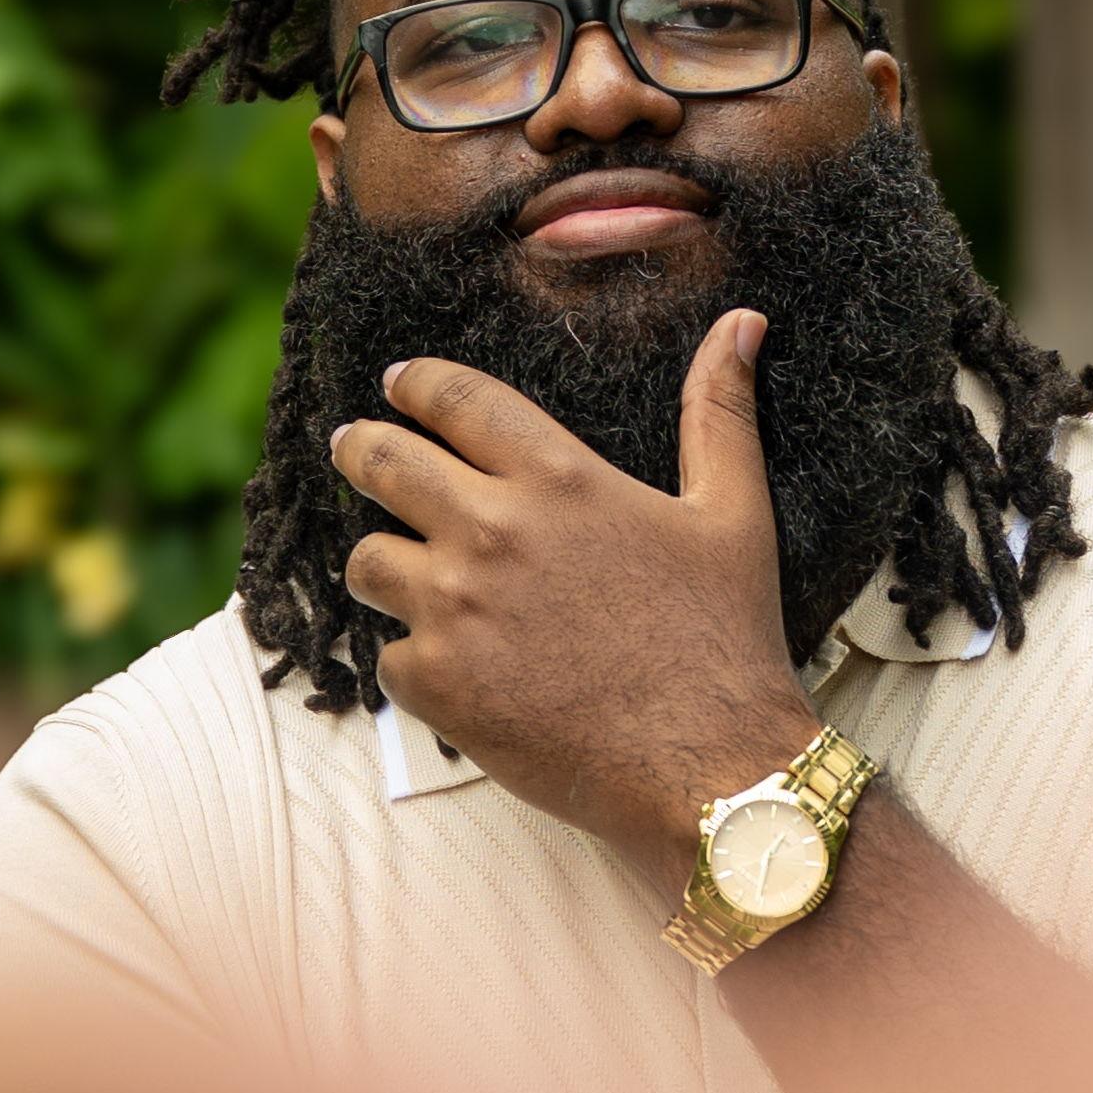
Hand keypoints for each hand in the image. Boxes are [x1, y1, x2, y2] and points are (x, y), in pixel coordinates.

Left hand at [330, 313, 817, 862]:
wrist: (708, 768)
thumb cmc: (725, 640)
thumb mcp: (733, 513)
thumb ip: (718, 414)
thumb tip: (740, 323)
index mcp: (560, 479)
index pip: (457, 400)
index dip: (417, 383)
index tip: (398, 382)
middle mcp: (494, 531)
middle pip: (381, 461)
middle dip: (360, 447)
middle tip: (353, 448)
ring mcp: (455, 610)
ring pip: (369, 559)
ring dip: (384, 561)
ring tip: (402, 570)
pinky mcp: (437, 684)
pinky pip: (389, 655)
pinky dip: (414, 661)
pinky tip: (453, 668)